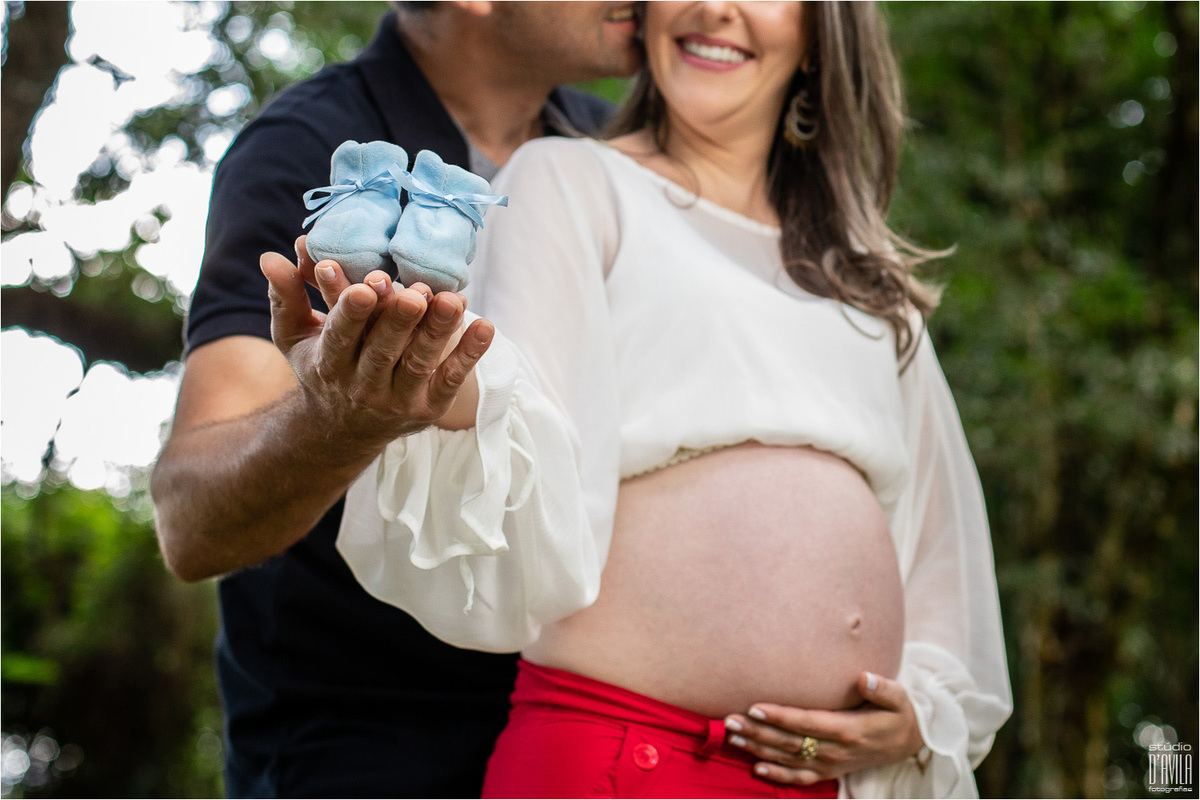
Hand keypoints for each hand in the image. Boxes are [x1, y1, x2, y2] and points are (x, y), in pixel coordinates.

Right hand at [260, 236, 493, 445]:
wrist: (342, 429)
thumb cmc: (321, 366)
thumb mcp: (294, 336)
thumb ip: (287, 295)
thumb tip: (269, 258)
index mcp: (328, 363)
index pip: (340, 336)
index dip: (353, 312)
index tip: (366, 286)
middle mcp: (362, 385)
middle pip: (383, 351)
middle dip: (398, 322)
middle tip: (414, 292)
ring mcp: (397, 400)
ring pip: (419, 363)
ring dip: (437, 332)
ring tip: (454, 301)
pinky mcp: (428, 408)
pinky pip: (450, 380)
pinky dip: (468, 355)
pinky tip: (485, 327)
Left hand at [724, 672, 924, 785]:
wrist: (912, 742)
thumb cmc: (900, 713)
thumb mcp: (898, 697)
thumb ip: (881, 687)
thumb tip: (864, 678)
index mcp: (847, 729)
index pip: (806, 722)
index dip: (780, 716)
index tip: (755, 707)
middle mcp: (834, 750)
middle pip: (789, 741)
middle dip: (757, 731)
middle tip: (729, 721)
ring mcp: (831, 763)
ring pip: (788, 758)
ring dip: (759, 748)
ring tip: (733, 738)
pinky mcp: (830, 771)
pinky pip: (801, 778)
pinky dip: (778, 775)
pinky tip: (756, 767)